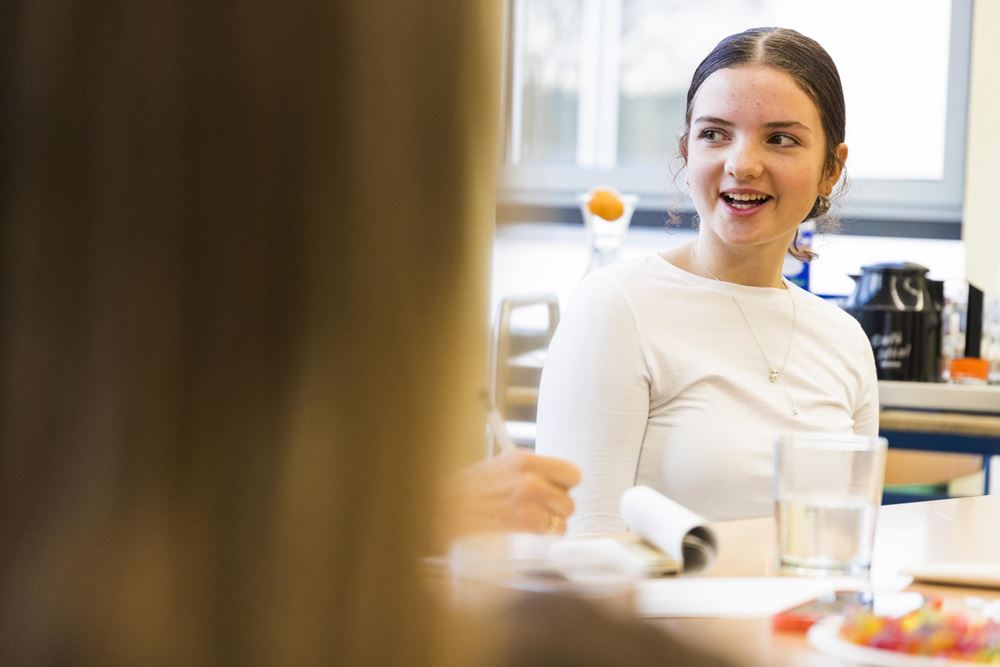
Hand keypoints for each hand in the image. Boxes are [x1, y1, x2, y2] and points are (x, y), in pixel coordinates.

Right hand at [442, 451, 581, 538]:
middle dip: (558, 508)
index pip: (570, 473)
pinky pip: (552, 531)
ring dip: (552, 523)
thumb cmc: (469, 491)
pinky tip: (530, 531)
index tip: (559, 490)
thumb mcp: (500, 467)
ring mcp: (528, 501)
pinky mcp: (524, 522)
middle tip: (542, 509)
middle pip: (569, 499)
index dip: (566, 485)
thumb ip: (527, 471)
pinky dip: (545, 534)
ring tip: (535, 522)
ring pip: (563, 517)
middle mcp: (530, 478)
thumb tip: (551, 479)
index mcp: (524, 460)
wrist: (448, 510)